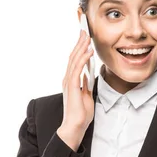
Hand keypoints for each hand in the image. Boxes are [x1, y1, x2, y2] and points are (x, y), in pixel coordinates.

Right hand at [57, 30, 94, 150]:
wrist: (75, 126)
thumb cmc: (80, 113)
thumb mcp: (86, 95)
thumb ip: (85, 84)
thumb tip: (87, 74)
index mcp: (71, 80)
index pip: (75, 60)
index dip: (79, 48)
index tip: (84, 38)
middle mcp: (67, 79)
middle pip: (73, 56)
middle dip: (79, 42)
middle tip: (85, 30)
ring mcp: (68, 82)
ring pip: (74, 60)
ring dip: (81, 47)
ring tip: (87, 36)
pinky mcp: (71, 86)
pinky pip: (77, 69)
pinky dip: (83, 59)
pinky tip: (88, 51)